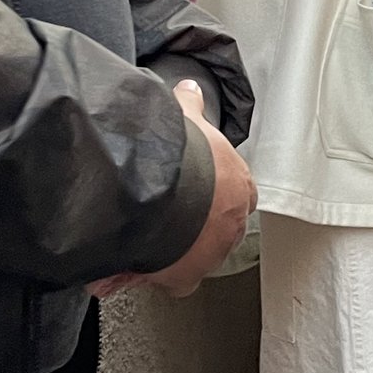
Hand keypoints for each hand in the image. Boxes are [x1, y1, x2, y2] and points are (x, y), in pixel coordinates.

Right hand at [96, 81, 255, 300]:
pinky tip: (133, 269)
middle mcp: (231, 222)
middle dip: (195, 227)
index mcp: (238, 185)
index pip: (238, 195)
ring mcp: (211, 252)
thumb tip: (189, 89)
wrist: (154, 189)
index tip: (196, 195)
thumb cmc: (175, 154)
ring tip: (146, 242)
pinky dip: (154, 277)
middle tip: (168, 222)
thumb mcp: (186, 120)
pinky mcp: (187, 276)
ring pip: (197, 258)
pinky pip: (174, 283)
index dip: (215, 196)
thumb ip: (190, 106)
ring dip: (175, 252)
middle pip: (218, 230)